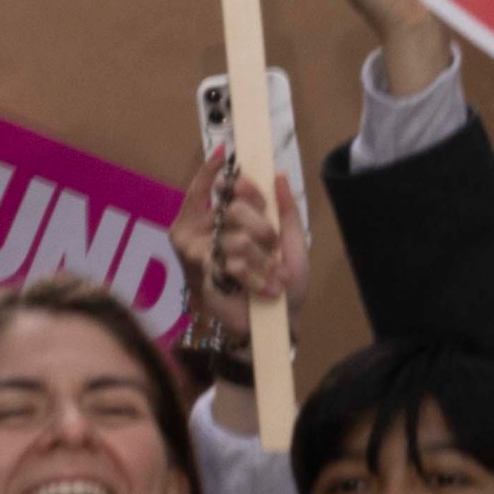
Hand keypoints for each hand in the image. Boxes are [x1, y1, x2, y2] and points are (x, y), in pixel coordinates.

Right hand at [172, 156, 301, 336]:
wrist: (281, 319)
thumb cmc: (284, 279)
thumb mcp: (292, 240)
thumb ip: (285, 208)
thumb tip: (278, 173)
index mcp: (227, 216)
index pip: (223, 185)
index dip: (243, 185)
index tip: (262, 198)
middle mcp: (208, 229)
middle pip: (235, 210)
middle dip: (263, 228)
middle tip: (274, 246)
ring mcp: (202, 252)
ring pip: (237, 240)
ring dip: (265, 261)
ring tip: (276, 276)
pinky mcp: (204, 276)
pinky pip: (233, 265)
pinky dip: (257, 278)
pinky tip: (267, 289)